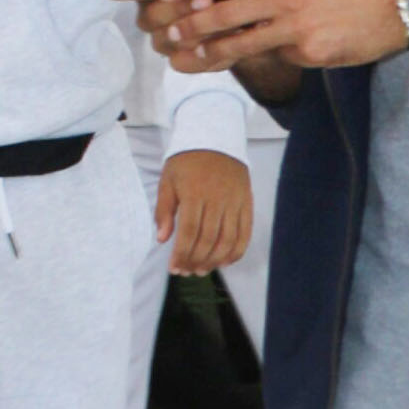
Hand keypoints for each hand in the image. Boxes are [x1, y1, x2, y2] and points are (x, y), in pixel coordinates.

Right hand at [106, 0, 230, 59]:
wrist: (246, 3)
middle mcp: (148, 15)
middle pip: (148, 17)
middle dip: (175, 6)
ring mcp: (163, 40)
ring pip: (166, 39)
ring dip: (191, 26)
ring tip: (216, 9)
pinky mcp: (183, 60)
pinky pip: (186, 60)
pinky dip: (205, 46)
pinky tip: (224, 32)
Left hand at [154, 0, 406, 73]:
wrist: (397, 4)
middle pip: (224, 11)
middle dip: (192, 23)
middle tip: (171, 32)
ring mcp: (295, 24)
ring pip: (242, 41)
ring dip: (212, 51)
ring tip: (192, 57)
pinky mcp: (308, 50)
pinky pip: (277, 55)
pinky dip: (265, 56)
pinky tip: (253, 58)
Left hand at [157, 149, 251, 273]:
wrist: (215, 137)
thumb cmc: (186, 160)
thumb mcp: (168, 180)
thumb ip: (164, 210)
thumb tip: (162, 239)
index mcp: (194, 193)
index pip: (188, 232)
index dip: (181, 254)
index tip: (174, 268)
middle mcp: (217, 199)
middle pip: (208, 240)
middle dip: (196, 261)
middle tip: (187, 271)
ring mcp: (235, 201)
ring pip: (228, 240)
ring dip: (215, 260)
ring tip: (202, 269)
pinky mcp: (247, 203)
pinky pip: (245, 233)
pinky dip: (236, 251)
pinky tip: (224, 261)